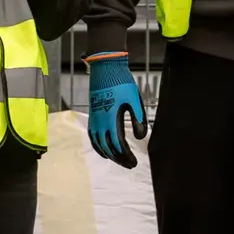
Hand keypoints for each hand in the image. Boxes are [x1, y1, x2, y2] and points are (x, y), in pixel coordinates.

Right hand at [87, 54, 144, 168]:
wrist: (105, 69)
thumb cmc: (122, 83)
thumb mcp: (134, 100)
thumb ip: (138, 118)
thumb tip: (141, 138)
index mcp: (111, 119)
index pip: (118, 144)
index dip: (126, 156)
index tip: (134, 163)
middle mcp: (100, 122)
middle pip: (108, 147)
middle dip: (119, 158)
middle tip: (129, 164)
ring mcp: (94, 120)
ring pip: (99, 144)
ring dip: (109, 155)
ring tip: (119, 160)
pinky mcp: (92, 116)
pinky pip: (92, 137)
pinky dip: (98, 147)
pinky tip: (104, 151)